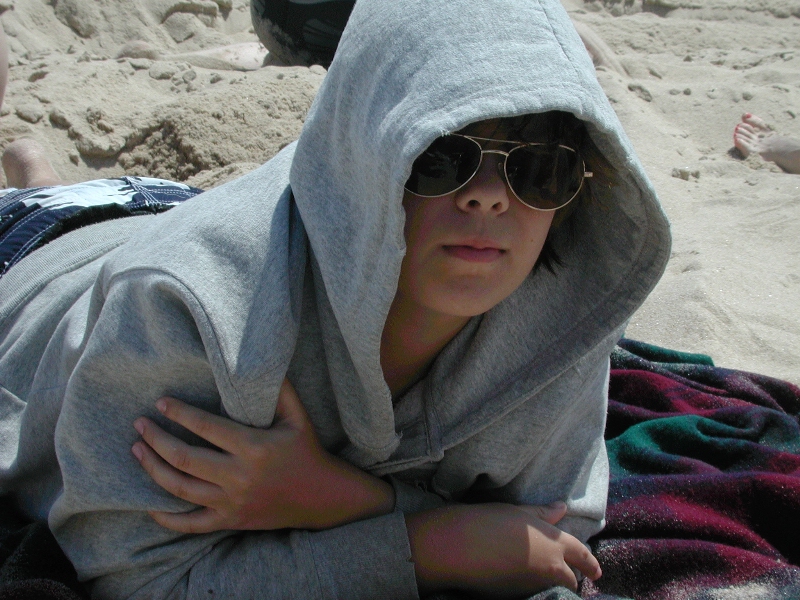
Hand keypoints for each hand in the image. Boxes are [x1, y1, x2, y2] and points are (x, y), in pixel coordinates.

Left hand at [132, 379, 393, 532]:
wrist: (323, 497)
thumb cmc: (307, 450)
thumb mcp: (298, 416)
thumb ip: (279, 389)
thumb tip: (262, 360)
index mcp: (253, 447)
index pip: (206, 427)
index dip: (179, 413)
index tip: (160, 403)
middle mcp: (239, 476)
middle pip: (184, 458)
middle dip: (156, 440)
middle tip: (139, 424)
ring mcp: (232, 502)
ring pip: (180, 489)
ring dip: (153, 469)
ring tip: (138, 451)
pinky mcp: (231, 521)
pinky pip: (191, 525)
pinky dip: (167, 517)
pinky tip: (149, 503)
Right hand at [406, 501, 600, 596]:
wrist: (457, 548)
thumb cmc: (487, 521)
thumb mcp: (516, 512)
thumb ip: (541, 514)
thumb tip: (561, 508)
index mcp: (554, 543)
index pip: (581, 554)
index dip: (590, 563)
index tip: (596, 571)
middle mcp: (549, 567)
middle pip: (570, 578)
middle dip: (571, 577)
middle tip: (568, 575)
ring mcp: (532, 585)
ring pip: (549, 585)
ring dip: (548, 581)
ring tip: (535, 570)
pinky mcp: (514, 597)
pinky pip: (529, 591)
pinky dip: (527, 584)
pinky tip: (513, 575)